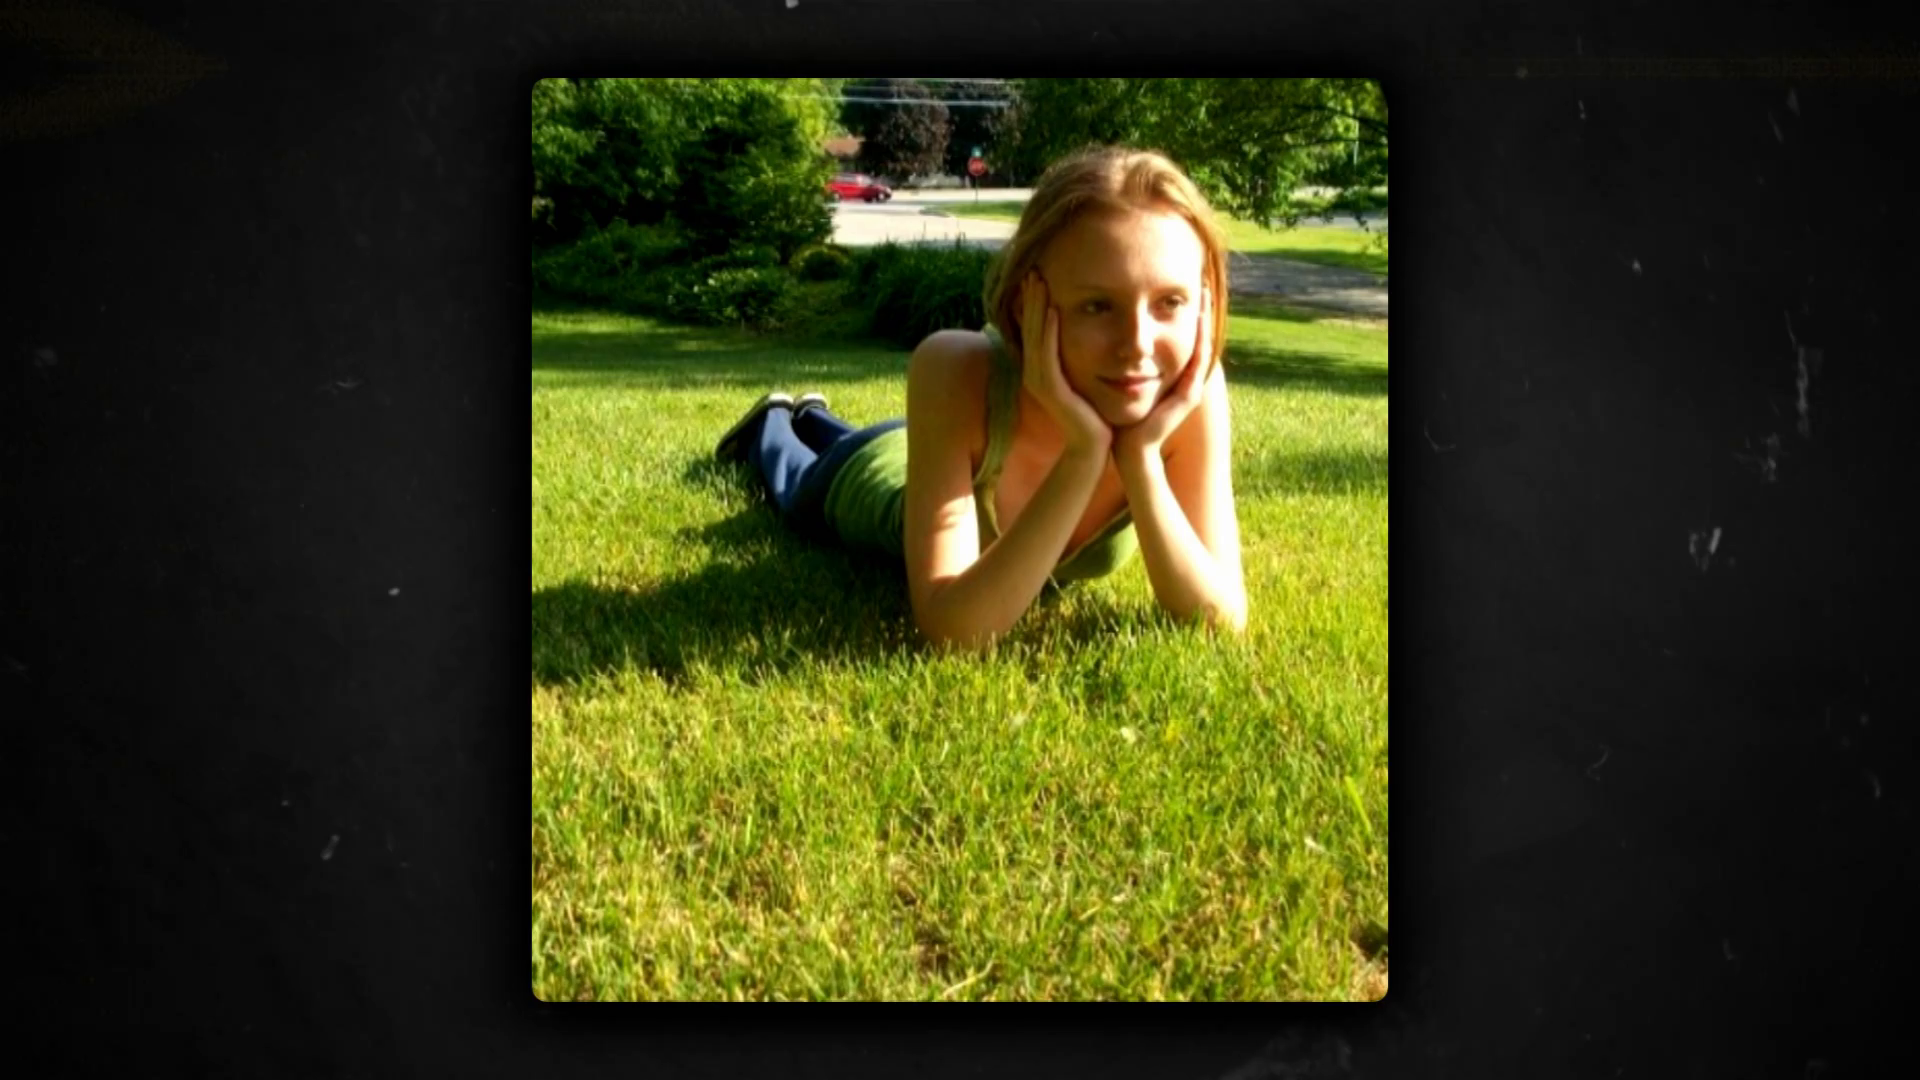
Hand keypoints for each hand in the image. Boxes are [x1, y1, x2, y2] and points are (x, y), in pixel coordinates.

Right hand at [1020, 272, 1110, 454]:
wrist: (1094, 447)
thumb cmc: (1093, 415)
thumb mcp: (1084, 379)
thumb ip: (1080, 360)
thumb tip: (1090, 338)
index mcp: (1042, 369)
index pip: (1035, 330)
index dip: (1035, 304)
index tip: (1039, 277)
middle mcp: (1036, 373)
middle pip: (1030, 328)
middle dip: (1031, 299)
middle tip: (1032, 270)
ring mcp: (1040, 381)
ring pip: (1036, 337)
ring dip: (1037, 308)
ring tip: (1038, 282)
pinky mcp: (1051, 390)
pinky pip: (1048, 355)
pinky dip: (1049, 332)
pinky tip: (1054, 311)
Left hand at [1116, 287, 1214, 460]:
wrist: (1130, 450)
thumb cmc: (1123, 418)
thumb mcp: (1125, 382)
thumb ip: (1126, 363)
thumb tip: (1111, 339)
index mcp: (1174, 376)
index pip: (1186, 339)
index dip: (1188, 315)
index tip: (1185, 288)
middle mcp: (1188, 380)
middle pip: (1200, 339)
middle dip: (1202, 311)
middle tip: (1203, 281)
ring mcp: (1191, 388)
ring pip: (1204, 346)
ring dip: (1206, 320)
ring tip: (1205, 295)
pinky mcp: (1189, 397)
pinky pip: (1198, 363)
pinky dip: (1201, 341)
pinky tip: (1200, 322)